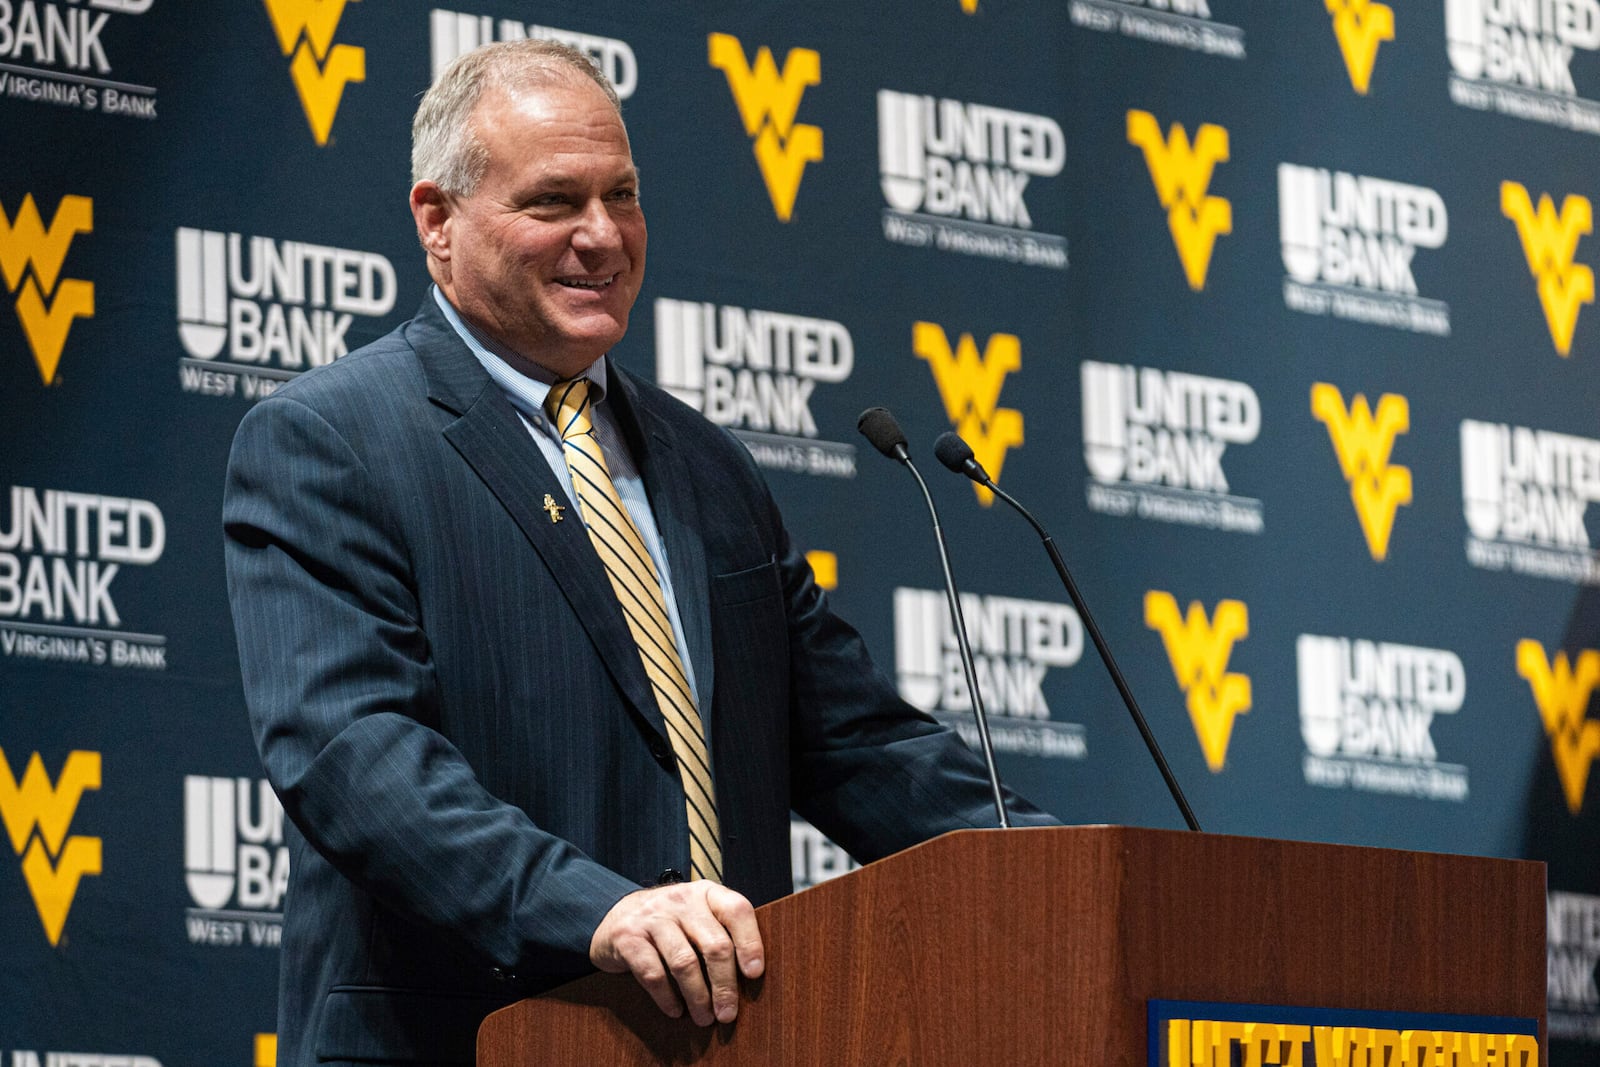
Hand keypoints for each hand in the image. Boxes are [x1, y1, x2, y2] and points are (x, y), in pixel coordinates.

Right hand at [589, 880, 764, 1025]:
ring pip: (685, 963)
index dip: (750, 942)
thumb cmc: (670, 923)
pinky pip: (653, 974)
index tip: (755, 974)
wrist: (615, 915)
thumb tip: (751, 978)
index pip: (736, 910)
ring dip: (698, 997)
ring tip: (704, 1018)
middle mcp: (681, 900)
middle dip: (724, 985)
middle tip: (728, 1014)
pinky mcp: (628, 937)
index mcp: (706, 893)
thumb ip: (721, 933)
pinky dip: (667, 998)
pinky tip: (675, 1011)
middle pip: (714, 944)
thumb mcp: (697, 916)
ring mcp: (653, 917)